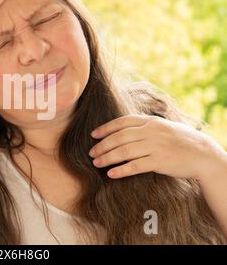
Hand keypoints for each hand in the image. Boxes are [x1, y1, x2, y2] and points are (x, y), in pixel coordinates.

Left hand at [88, 114, 226, 180]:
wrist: (202, 153)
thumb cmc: (179, 140)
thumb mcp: (162, 126)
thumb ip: (143, 126)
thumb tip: (120, 130)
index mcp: (150, 121)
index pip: (122, 122)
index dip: (105, 128)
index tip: (93, 135)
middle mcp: (151, 132)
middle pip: (119, 137)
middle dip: (102, 145)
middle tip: (91, 152)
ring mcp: (155, 146)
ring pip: (124, 152)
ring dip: (107, 157)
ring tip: (96, 163)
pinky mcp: (159, 162)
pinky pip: (135, 166)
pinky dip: (121, 170)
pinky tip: (111, 174)